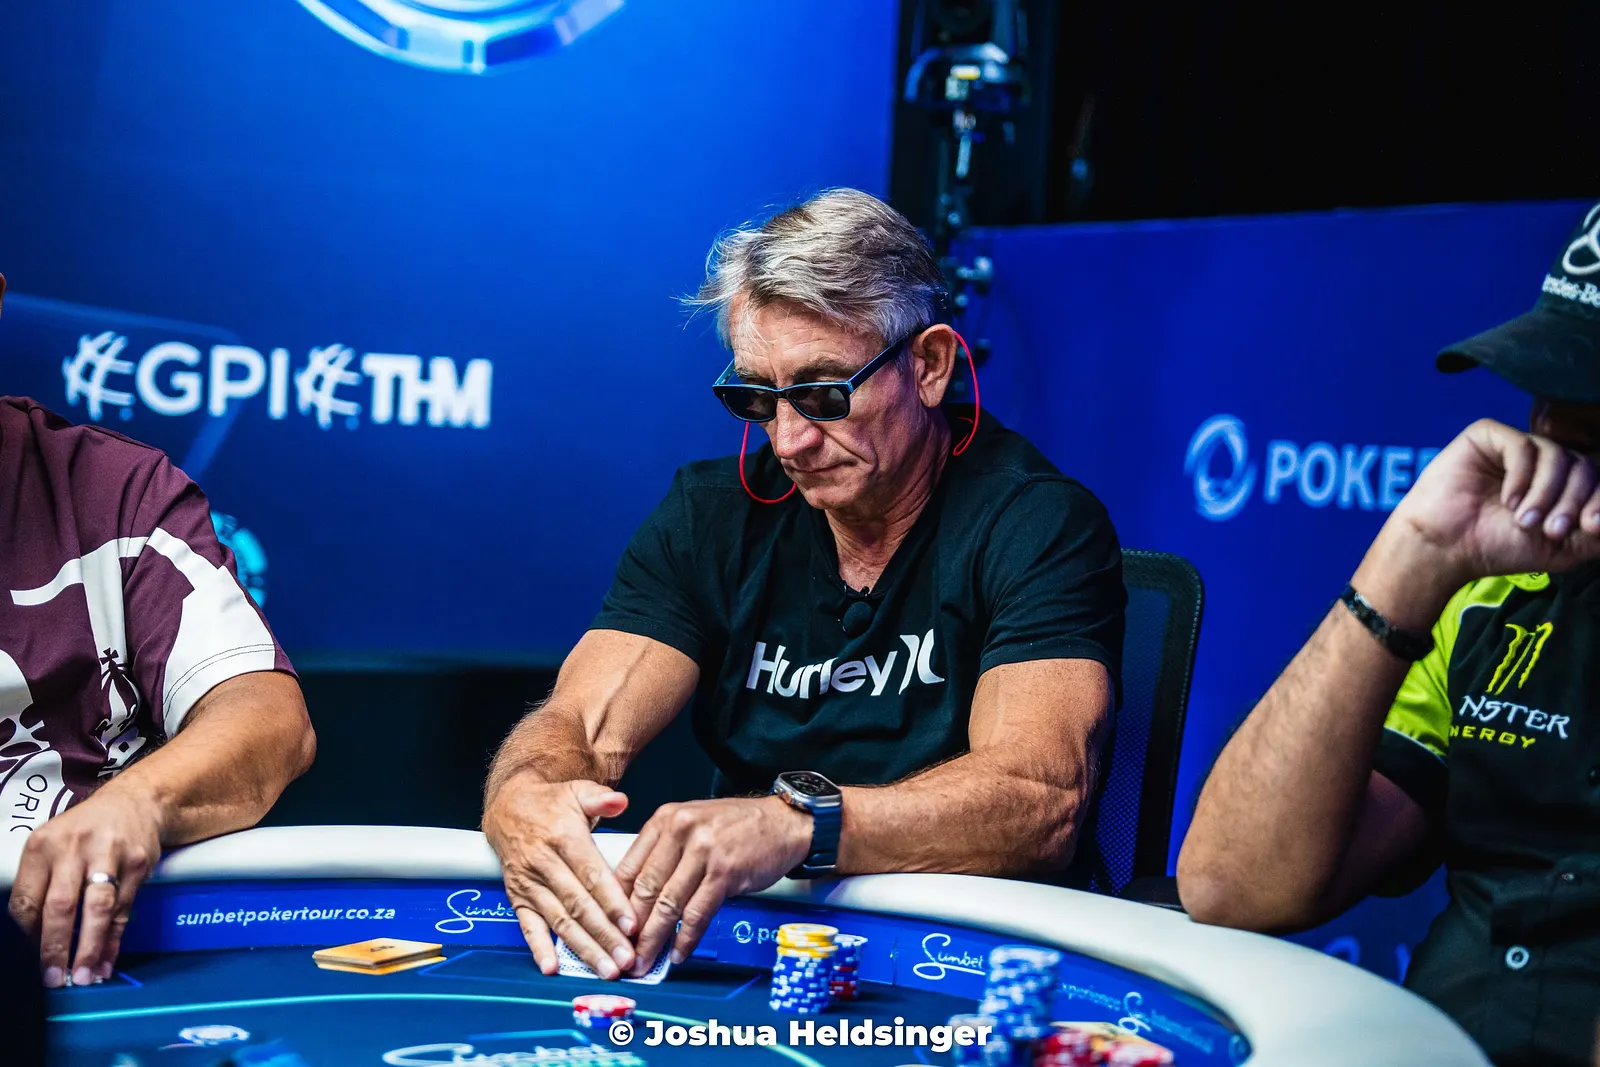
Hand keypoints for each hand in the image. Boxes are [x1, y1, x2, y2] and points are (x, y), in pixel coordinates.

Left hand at [7, 787, 161, 987]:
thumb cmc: (85, 832)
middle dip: (55, 947)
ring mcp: (110, 854)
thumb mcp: (53, 847)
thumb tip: (32, 939)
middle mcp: (74, 847)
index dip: (25, 936)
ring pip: (96, 908)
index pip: (26, 899)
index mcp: (43, 845)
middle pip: (61, 905)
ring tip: (83, 976)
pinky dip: (114, 939)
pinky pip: (124, 908)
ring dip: (89, 947)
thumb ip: (41, 885)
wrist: (136, 801)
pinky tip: (106, 960)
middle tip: (52, 978)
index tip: (26, 963)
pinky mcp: (138, 863)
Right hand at [482, 775, 637, 978]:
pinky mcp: (517, 897)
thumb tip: (621, 801)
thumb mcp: (577, 791)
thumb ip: (601, 797)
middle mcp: (544, 864)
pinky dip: (539, 948)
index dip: (611, 901)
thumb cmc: (552, 803)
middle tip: (626, 959)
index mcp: (563, 838)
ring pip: (559, 920)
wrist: (507, 807)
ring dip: (582, 948)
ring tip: (605, 969)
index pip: (591, 875)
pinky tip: (553, 968)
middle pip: (578, 905)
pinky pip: (528, 926)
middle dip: (603, 935)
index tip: (631, 925)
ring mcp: (529, 884)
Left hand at [614, 796, 811, 974]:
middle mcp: (680, 830)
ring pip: (668, 904)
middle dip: (631, 928)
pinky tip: (678, 953)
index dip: (615, 904)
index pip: (628, 867)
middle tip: (622, 953)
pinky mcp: (725, 873)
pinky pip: (698, 913)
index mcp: (665, 819)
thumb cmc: (736, 827)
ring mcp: (704, 851)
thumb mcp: (692, 825)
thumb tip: (635, 898)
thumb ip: (664, 853)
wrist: (783, 822)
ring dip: (654, 939)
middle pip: (644, 888)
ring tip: (645, 961)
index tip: (610, 929)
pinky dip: (685, 938)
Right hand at [1380, 419, 1599, 596]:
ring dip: (1545, 492)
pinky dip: (1521, 476)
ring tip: (1522, 519)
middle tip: (1550, 530)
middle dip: (1571, 501)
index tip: (1589, 527)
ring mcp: (1516, 448)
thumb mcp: (1562, 549)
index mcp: (1560, 484)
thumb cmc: (1496, 548)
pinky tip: (1507, 499)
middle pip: (1582, 466)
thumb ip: (1597, 534)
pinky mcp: (1488, 437)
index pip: (1595, 480)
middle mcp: (1542, 462)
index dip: (1598, 501)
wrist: (1445, 547)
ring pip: (1556, 454)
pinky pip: (1522, 445)